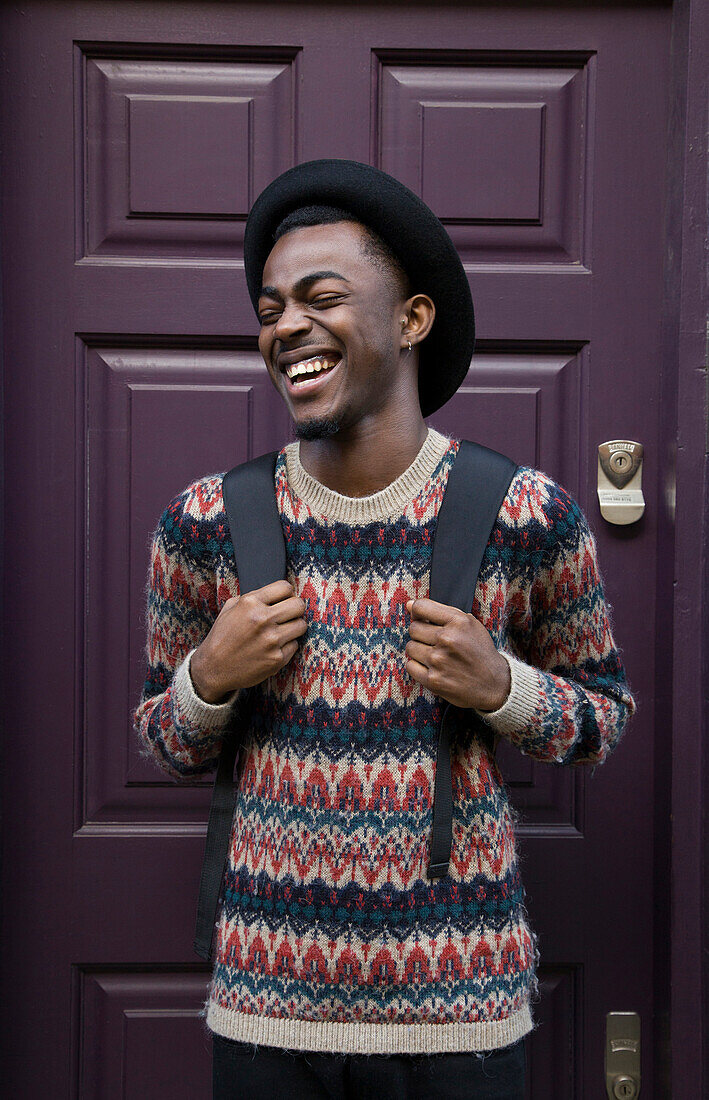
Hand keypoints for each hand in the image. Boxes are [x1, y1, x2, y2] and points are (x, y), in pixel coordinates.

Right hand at [190, 580, 306, 702]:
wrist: (213, 668)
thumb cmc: (221, 637)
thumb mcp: (230, 608)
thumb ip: (252, 597)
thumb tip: (275, 593)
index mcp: (250, 603)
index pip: (285, 587)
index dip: (286, 593)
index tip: (284, 599)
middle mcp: (262, 620)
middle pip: (298, 605)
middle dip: (295, 608)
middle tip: (288, 614)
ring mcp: (271, 640)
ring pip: (301, 625)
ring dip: (293, 627)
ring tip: (282, 631)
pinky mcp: (277, 659)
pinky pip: (294, 645)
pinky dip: (287, 645)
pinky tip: (273, 647)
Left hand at [405, 598, 510, 711]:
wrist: (494, 684)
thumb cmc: (480, 652)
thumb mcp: (470, 625)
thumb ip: (441, 612)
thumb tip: (409, 605)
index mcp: (458, 622)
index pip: (421, 607)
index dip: (416, 611)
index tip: (420, 618)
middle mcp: (447, 639)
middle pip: (413, 628)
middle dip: (421, 633)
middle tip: (433, 641)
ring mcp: (439, 660)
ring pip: (410, 647)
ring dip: (419, 650)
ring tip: (435, 655)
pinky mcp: (433, 680)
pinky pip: (410, 666)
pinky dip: (418, 666)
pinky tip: (432, 667)